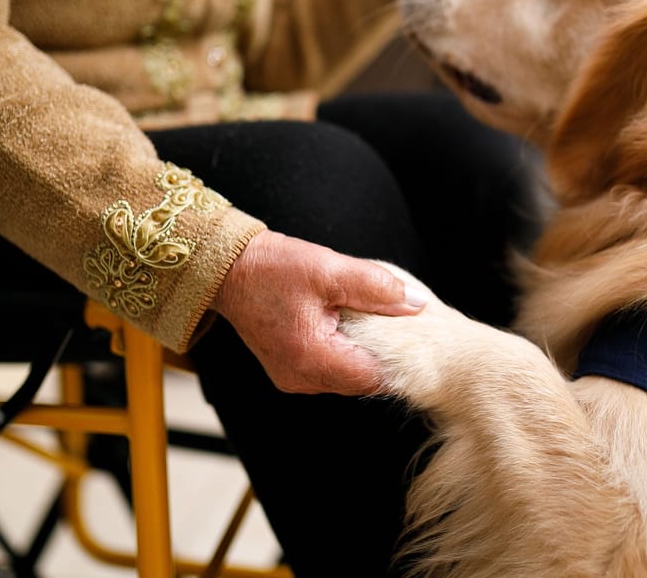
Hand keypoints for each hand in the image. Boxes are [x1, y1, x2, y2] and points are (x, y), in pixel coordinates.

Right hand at [209, 230, 426, 395]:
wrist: (230, 270)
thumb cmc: (273, 268)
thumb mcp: (330, 270)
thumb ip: (377, 288)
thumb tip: (416, 305)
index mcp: (311, 359)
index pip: (373, 377)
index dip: (399, 357)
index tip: (413, 333)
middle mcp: (301, 378)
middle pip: (361, 380)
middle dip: (383, 354)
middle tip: (395, 322)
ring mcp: (293, 377)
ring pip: (347, 375)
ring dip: (363, 352)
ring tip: (371, 320)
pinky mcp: (290, 369)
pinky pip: (330, 368)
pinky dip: (345, 350)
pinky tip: (348, 324)